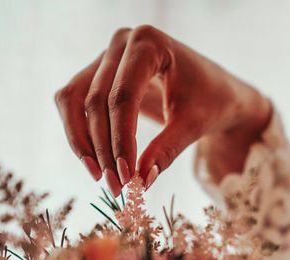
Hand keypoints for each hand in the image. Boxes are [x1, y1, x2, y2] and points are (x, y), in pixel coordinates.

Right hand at [55, 26, 270, 195]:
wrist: (216, 91)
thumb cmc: (211, 102)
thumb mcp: (194, 125)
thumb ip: (166, 150)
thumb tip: (140, 182)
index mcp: (149, 43)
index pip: (123, 96)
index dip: (120, 139)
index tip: (126, 176)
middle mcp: (121, 42)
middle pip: (95, 100)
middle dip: (103, 149)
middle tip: (116, 187)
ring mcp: (106, 56)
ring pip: (73, 101)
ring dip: (83, 144)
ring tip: (101, 179)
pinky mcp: (97, 73)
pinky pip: (74, 103)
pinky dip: (81, 135)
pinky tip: (96, 165)